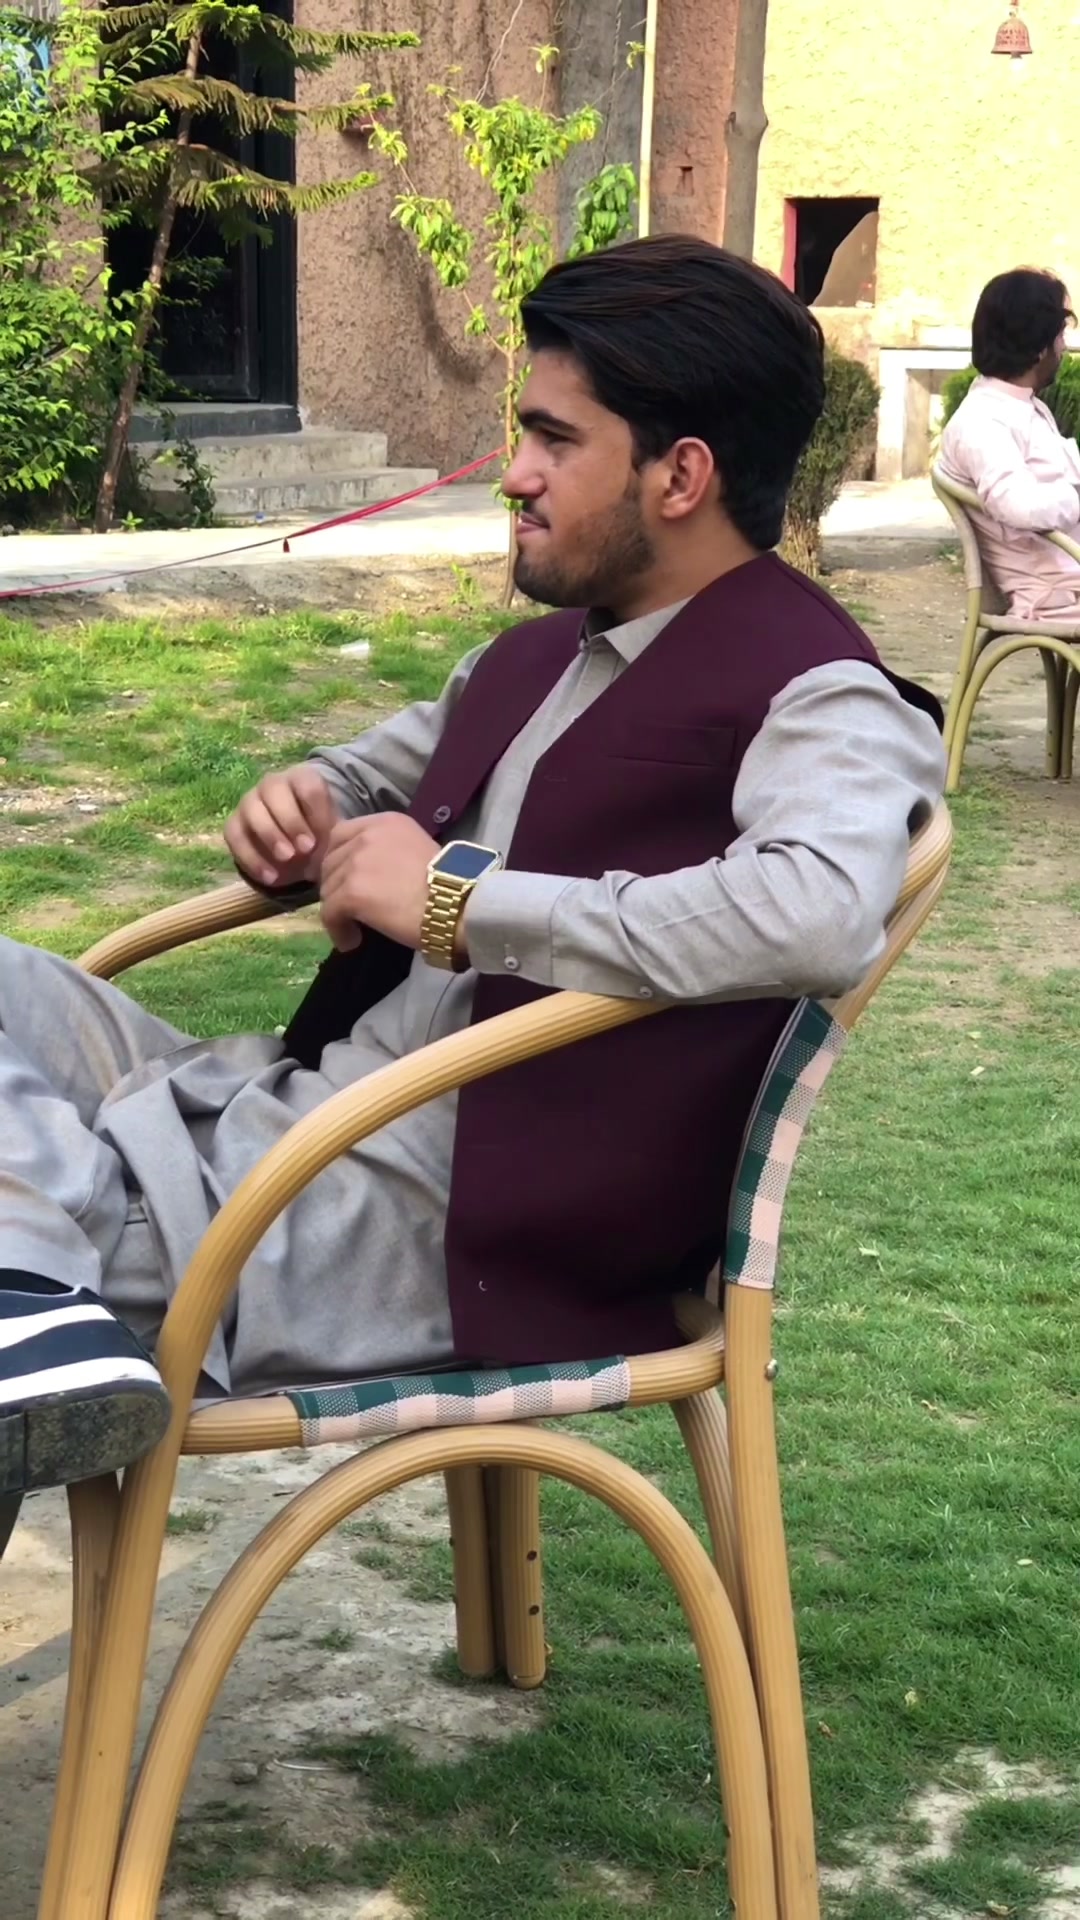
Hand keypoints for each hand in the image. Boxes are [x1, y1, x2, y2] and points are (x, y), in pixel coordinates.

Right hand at [224, 766, 338, 889]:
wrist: (296, 849)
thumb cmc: (317, 835)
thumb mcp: (331, 834)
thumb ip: (334, 836)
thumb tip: (338, 849)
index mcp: (301, 779)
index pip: (308, 786)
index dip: (316, 812)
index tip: (324, 837)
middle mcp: (272, 784)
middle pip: (275, 791)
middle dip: (291, 821)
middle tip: (306, 849)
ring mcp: (249, 802)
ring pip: (252, 810)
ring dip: (270, 835)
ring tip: (287, 860)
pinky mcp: (233, 824)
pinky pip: (235, 836)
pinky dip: (251, 858)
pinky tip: (271, 877)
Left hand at [319, 813, 439, 952]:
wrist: (458, 906)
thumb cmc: (448, 884)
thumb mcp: (416, 849)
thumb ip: (387, 851)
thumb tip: (364, 872)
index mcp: (385, 822)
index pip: (340, 835)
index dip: (337, 860)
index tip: (343, 880)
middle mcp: (367, 836)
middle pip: (330, 861)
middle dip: (335, 887)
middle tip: (347, 909)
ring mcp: (356, 863)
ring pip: (328, 889)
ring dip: (338, 912)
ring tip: (354, 930)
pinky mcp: (351, 892)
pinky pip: (330, 913)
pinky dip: (338, 930)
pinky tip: (352, 941)